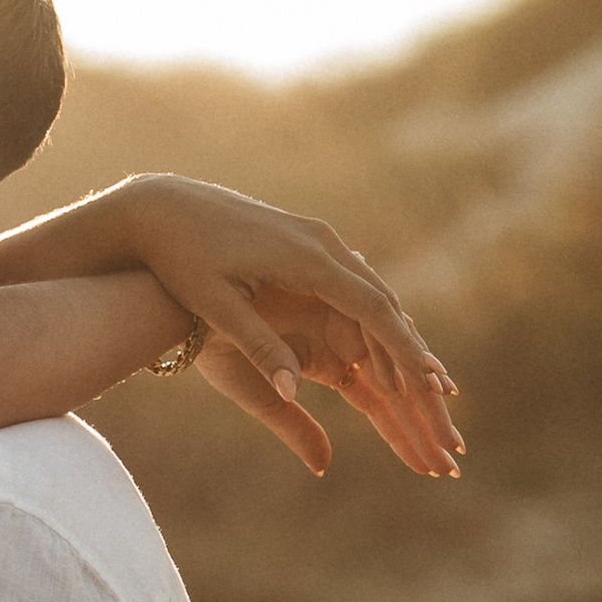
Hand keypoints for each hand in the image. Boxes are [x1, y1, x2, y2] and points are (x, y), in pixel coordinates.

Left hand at [101, 178, 460, 479]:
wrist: (161, 207)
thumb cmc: (181, 260)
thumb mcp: (216, 308)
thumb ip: (259, 349)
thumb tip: (293, 394)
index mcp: (307, 260)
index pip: (372, 310)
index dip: (404, 349)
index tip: (431, 382)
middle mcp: (322, 243)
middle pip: (382, 301)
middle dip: (411, 346)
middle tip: (440, 388)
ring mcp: (316, 238)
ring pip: (370, 289)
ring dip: (395, 330)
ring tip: (420, 372)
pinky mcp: (304, 240)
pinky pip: (351, 281)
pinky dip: (370, 312)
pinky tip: (380, 338)